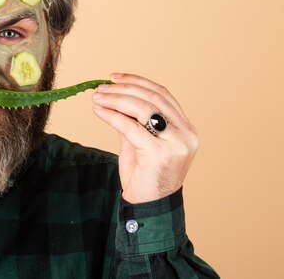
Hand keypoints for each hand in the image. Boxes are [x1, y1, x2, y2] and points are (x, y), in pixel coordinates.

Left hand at [92, 73, 198, 203]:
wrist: (148, 206)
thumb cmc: (144, 175)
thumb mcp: (140, 141)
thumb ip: (133, 119)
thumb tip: (112, 96)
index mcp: (186, 128)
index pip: (162, 94)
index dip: (137, 81)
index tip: (114, 77)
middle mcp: (186, 134)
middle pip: (152, 98)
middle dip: (123, 89)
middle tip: (100, 88)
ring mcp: (176, 144)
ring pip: (143, 109)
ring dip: (116, 99)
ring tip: (97, 97)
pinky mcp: (160, 154)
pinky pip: (131, 127)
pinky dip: (112, 116)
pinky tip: (99, 111)